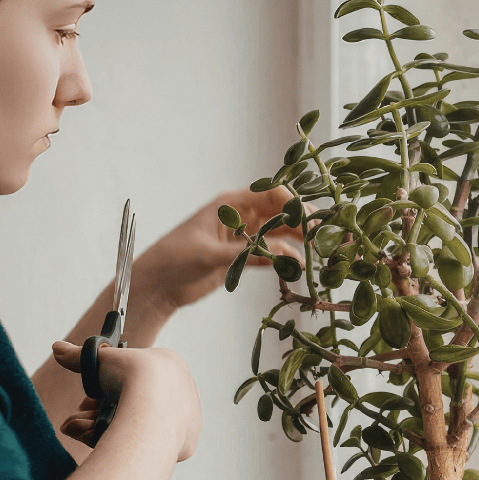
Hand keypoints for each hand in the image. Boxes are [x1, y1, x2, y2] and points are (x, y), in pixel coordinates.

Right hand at [51, 340, 201, 461]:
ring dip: (99, 429)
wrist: (154, 405)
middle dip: (97, 415)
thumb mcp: (100, 359)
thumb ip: (79, 356)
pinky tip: (93, 442)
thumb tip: (57, 348)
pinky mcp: (184, 444)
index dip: (103, 392)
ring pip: (136, 426)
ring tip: (75, 431)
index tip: (86, 401)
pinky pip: (147, 445)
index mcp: (170, 367)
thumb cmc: (133, 375)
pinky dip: (118, 444)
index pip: (132, 382)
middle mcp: (181, 393)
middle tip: (75, 421)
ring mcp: (184, 420)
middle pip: (132, 407)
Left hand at [133, 187, 309, 313]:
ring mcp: (242, 236)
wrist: (156, 286)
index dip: (292, 203)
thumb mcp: (211, 254)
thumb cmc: (174, 260)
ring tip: (315, 254)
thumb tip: (285, 255)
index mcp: (229, 204)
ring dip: (297, 241)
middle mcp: (239, 216)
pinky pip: (271, 252)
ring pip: (279, 232)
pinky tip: (298, 267)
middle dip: (302, 221)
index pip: (270, 193)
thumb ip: (247, 253)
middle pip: (279, 212)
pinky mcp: (242, 256)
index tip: (308, 219)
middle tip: (322, 235)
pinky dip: (285, 258)